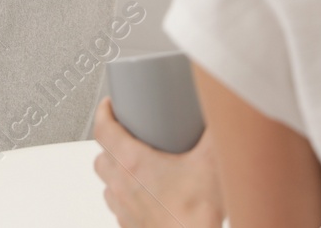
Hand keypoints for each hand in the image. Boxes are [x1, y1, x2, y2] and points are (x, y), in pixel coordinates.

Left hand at [92, 96, 224, 227]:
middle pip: (101, 156)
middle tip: (128, 134)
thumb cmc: (195, 215)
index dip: (104, 112)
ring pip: (108, 183)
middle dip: (111, 143)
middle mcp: (122, 185)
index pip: (103, 129)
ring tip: (138, 165)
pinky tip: (148, 194)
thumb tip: (218, 112)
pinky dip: (127, 196)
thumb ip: (215, 130)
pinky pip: (119, 206)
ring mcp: (124, 208)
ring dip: (117, 171)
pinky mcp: (131, 226)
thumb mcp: (212, 161)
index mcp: (133, 163)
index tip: (109, 105)